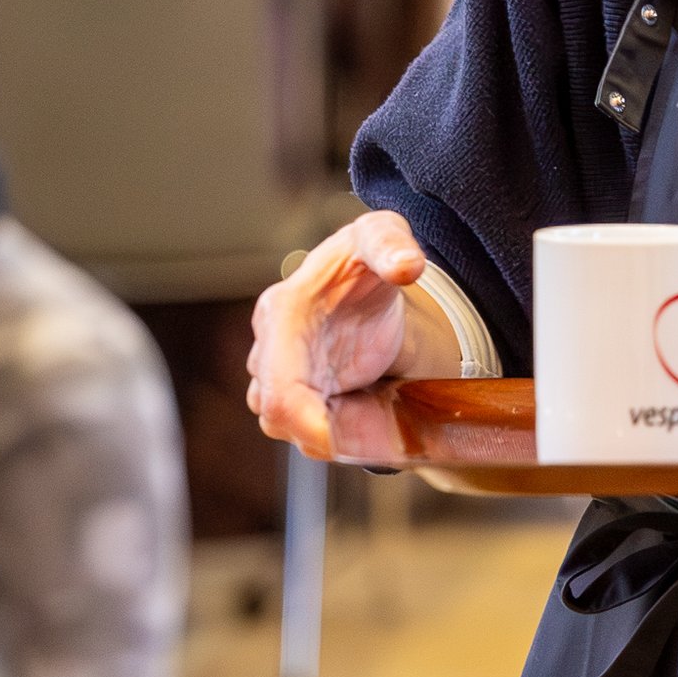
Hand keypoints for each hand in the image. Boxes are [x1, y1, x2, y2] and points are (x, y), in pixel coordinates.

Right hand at [248, 211, 435, 460]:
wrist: (360, 286)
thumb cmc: (362, 261)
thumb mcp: (381, 238)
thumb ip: (391, 244)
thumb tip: (408, 265)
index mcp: (283, 312)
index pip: (279, 387)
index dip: (304, 420)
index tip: (339, 439)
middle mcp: (269, 350)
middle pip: (280, 417)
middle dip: (332, 432)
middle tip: (389, 430)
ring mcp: (279, 378)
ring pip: (295, 430)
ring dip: (342, 434)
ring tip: (389, 413)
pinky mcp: (295, 398)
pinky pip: (312, 432)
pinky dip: (346, 434)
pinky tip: (378, 413)